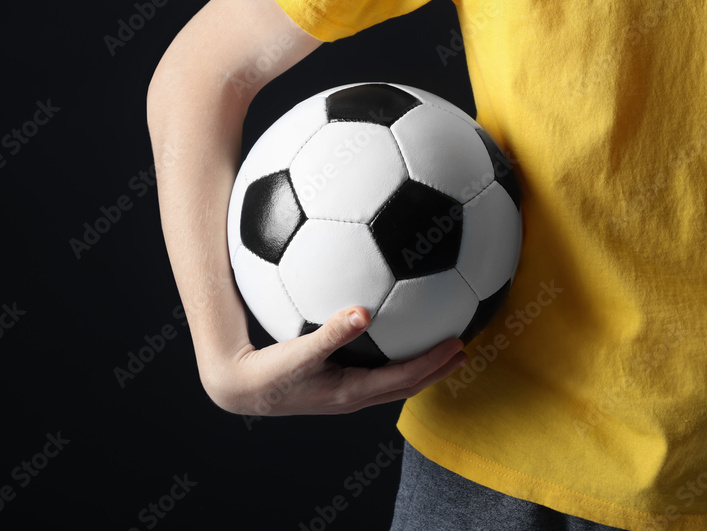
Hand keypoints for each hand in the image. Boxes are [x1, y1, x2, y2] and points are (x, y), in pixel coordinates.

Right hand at [202, 305, 467, 415]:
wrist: (244, 389)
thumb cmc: (270, 372)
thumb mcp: (300, 351)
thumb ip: (333, 332)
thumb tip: (364, 310)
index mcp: (352, 392)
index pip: (404, 378)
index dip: (433, 364)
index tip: (458, 344)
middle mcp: (354, 397)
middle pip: (407, 385)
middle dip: (437, 369)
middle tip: (463, 348)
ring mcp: (345, 395)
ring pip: (393, 383)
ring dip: (420, 368)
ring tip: (440, 348)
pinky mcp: (335, 387)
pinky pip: (375, 374)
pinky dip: (395, 360)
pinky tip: (389, 336)